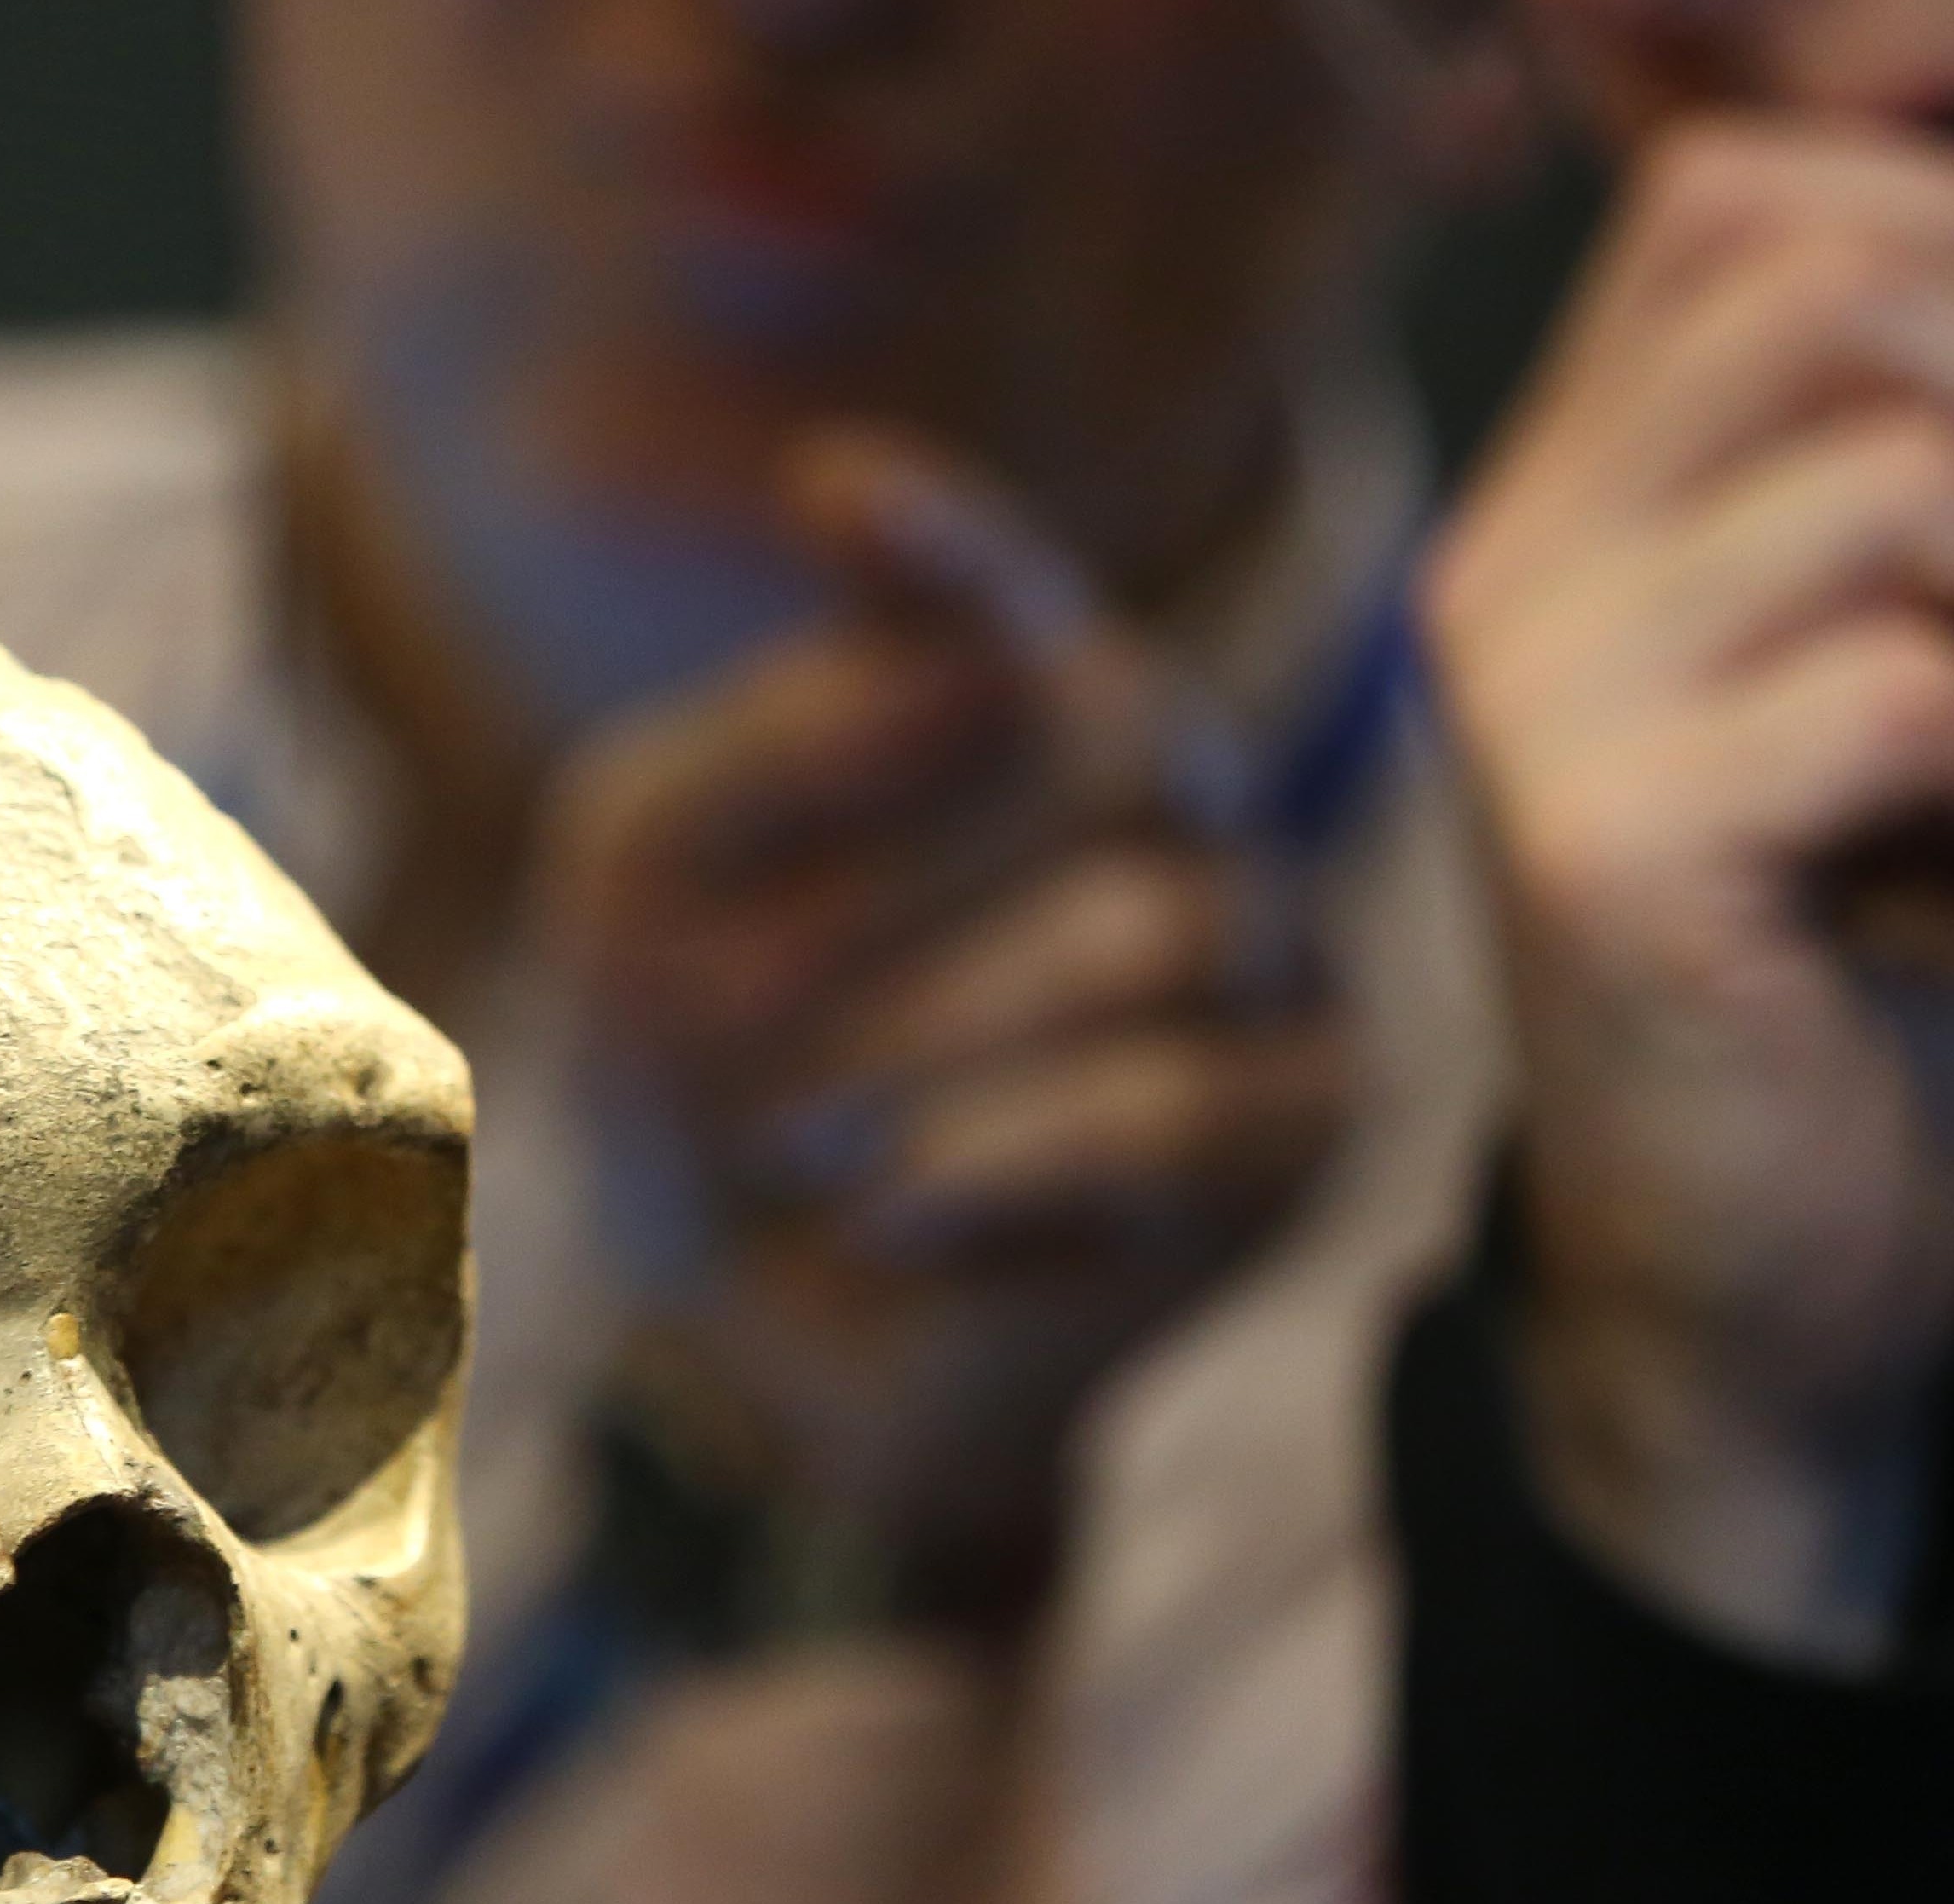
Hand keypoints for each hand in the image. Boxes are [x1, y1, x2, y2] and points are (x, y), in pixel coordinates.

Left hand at [541, 428, 1348, 1589]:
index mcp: (1011, 690)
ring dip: (918, 1046)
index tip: (833, 500)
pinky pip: (1173, 1106)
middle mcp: (1172, 780)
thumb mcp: (648, 912)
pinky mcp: (1305, 1115)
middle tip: (708, 1029)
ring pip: (1136, 930)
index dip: (946, 544)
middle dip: (870, 896)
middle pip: (1096, 735)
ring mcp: (1267, 939)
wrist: (793, 1352)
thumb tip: (953, 667)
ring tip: (793, 1144)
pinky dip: (1000, 1158)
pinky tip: (891, 1205)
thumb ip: (755, 761)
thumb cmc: (715, 1088)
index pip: (1001, 588)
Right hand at [1426, 123, 1953, 1670]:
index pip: (1727, 203)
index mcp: (1558, 508)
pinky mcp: (1607, 855)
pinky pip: (1913, 694)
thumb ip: (1923, 478)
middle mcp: (1501, 580)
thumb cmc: (1851, 980)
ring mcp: (1533, 713)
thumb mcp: (1893, 672)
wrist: (1757, 1291)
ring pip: (1900, 490)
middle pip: (1827, 299)